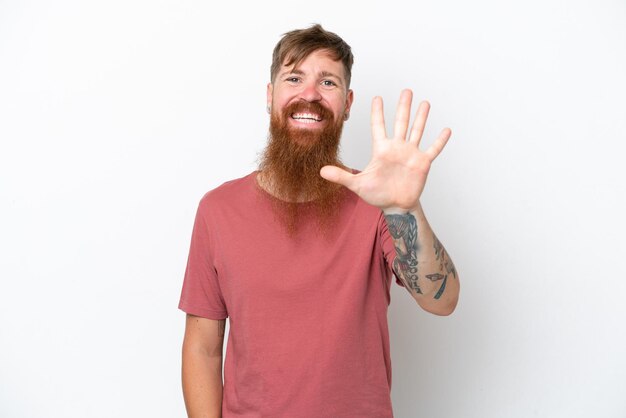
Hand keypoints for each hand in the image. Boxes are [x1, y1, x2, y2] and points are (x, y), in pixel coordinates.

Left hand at [320, 89, 450, 211]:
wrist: (394, 206)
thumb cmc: (377, 194)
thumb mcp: (357, 184)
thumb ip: (341, 176)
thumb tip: (321, 172)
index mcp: (382, 149)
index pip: (378, 126)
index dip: (378, 112)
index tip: (378, 98)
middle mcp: (397, 148)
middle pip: (401, 122)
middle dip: (403, 106)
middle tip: (406, 90)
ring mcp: (410, 154)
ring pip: (417, 131)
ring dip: (421, 117)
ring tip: (425, 102)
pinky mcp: (422, 163)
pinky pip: (433, 149)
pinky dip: (439, 140)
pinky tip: (446, 130)